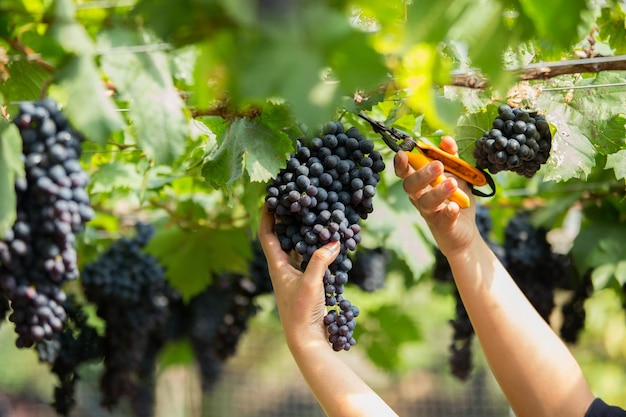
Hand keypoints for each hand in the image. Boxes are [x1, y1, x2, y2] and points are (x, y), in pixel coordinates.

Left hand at [258, 204, 339, 348]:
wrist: (305, 338)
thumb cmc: (301, 311)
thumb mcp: (311, 283)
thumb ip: (321, 260)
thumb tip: (334, 241)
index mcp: (276, 265)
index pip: (266, 234)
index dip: (267, 215)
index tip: (270, 197)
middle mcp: (282, 268)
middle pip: (281, 237)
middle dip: (287, 219)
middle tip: (296, 201)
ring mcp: (294, 275)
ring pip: (297, 247)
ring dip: (303, 233)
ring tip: (313, 215)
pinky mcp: (306, 283)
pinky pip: (309, 259)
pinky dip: (316, 248)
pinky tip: (329, 243)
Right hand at [393, 136, 479, 256]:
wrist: (466, 231)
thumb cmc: (455, 199)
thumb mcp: (456, 174)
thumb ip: (451, 157)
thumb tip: (446, 140)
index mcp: (420, 184)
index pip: (405, 173)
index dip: (401, 164)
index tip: (402, 154)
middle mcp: (419, 198)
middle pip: (411, 186)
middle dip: (422, 174)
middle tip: (438, 165)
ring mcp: (430, 213)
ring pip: (426, 202)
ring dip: (438, 192)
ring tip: (452, 183)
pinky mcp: (443, 226)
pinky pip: (443, 219)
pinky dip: (448, 212)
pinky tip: (454, 207)